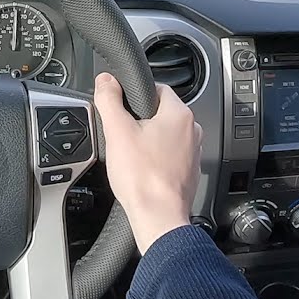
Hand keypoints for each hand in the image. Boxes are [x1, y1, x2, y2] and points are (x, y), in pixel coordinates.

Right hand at [94, 73, 202, 253]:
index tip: (122, 110)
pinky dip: (156, 160)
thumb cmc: (142, 178)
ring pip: (165, 136)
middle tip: (123, 138)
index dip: (134, 97)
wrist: (158, 217)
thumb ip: (109, 100)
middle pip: (160, 113)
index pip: (157, 88)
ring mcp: (193, 152)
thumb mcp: (117, 132)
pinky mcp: (189, 171)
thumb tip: (105, 81)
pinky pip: (170, 156)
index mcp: (179, 114)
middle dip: (140, 122)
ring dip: (148, 142)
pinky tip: (143, 171)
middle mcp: (193, 131)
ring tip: (133, 157)